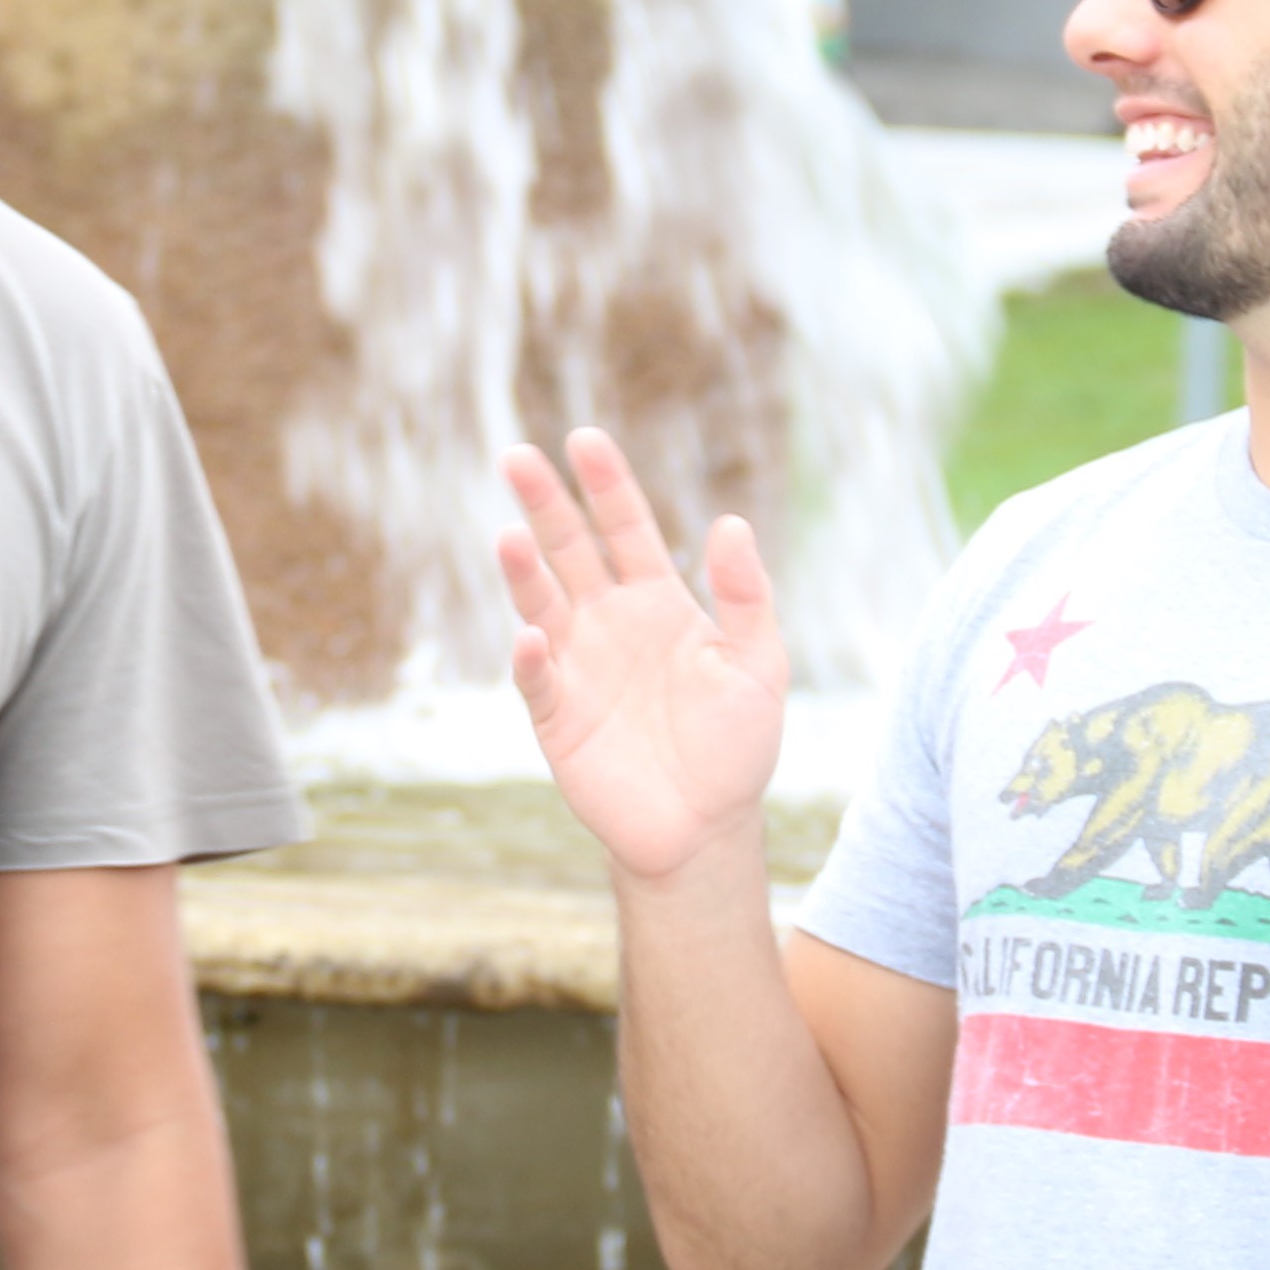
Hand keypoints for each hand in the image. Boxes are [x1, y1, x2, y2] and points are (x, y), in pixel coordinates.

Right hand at [496, 430, 787, 889]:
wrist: (706, 828)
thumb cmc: (736, 747)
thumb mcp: (760, 665)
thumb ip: (747, 597)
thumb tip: (730, 523)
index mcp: (658, 602)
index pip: (626, 528)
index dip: (606, 485)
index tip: (584, 440)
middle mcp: (609, 623)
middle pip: (570, 550)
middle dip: (545, 504)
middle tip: (517, 457)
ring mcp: (578, 667)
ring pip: (541, 604)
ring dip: (524, 571)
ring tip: (510, 534)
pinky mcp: (557, 717)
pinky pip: (538, 679)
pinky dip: (533, 658)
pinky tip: (534, 636)